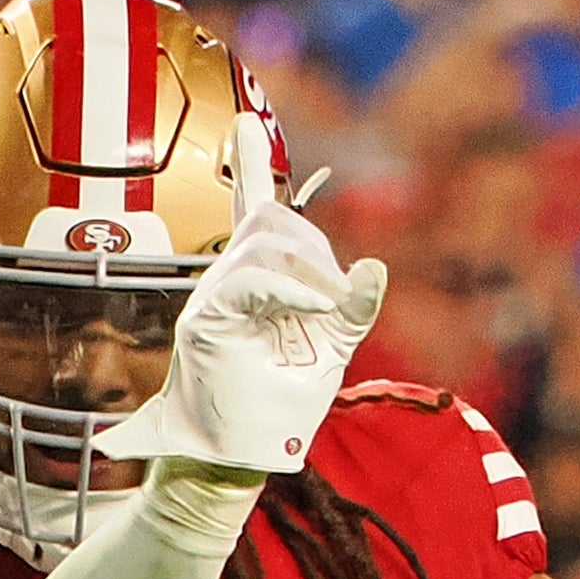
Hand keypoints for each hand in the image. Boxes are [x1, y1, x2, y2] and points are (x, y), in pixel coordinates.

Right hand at [99, 114, 386, 472]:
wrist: (243, 454)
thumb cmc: (282, 404)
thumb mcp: (333, 346)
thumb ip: (353, 305)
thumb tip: (374, 265)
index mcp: (254, 280)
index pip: (250, 210)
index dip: (250, 165)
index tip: (246, 124)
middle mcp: (227, 279)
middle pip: (273, 220)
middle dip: (317, 251)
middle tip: (335, 305)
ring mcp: (212, 295)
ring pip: (264, 243)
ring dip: (311, 273)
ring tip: (326, 317)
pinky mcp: (206, 319)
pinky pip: (252, 280)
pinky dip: (293, 290)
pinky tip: (317, 310)